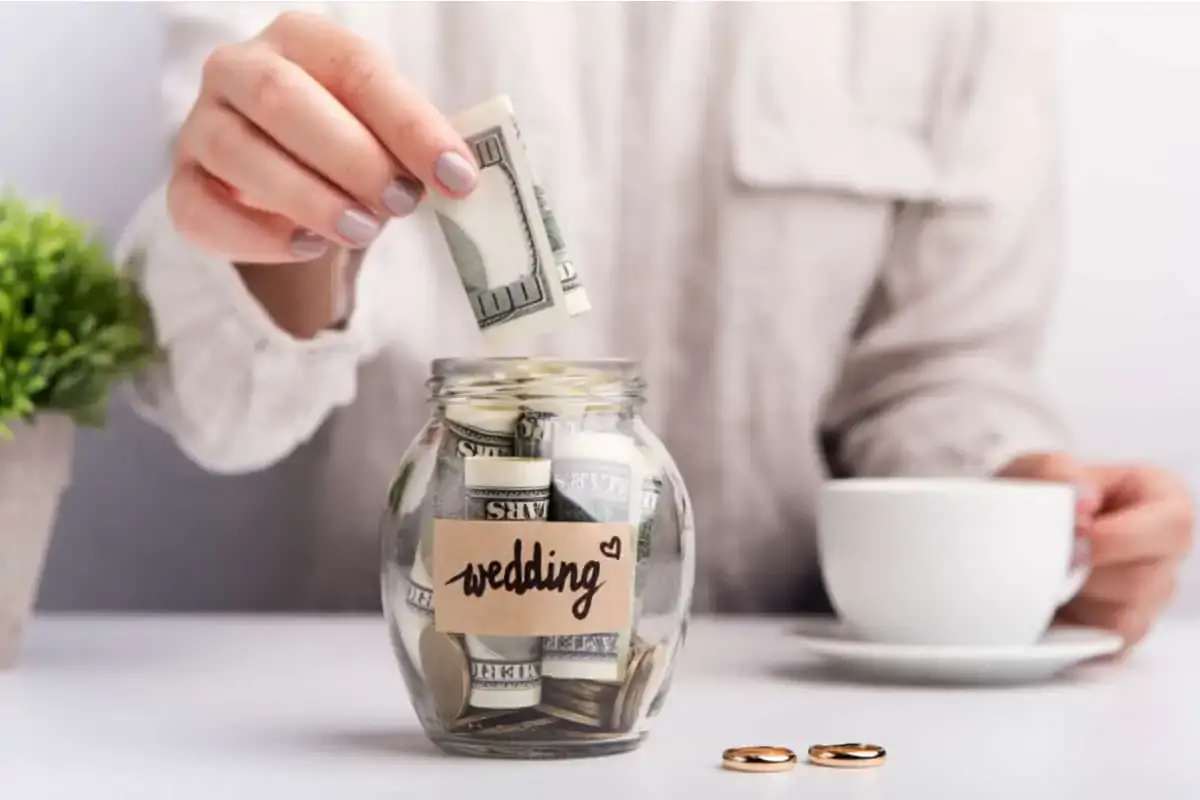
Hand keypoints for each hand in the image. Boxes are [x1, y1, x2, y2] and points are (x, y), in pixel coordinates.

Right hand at [168, 11, 476, 263]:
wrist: (293, 187)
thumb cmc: (349, 147)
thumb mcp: (387, 136)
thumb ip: (415, 147)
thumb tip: (459, 179)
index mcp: (302, 40)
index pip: (357, 69)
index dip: (410, 125)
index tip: (456, 176)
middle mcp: (239, 68)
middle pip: (284, 100)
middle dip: (352, 157)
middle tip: (401, 203)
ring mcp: (201, 124)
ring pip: (238, 152)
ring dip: (308, 197)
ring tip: (362, 230)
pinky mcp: (182, 182)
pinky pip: (201, 209)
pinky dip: (258, 236)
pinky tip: (309, 247)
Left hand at [999, 453, 1193, 648]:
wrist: (1010, 533)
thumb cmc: (1038, 495)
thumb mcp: (1037, 469)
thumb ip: (1057, 471)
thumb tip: (1081, 504)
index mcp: (1164, 503)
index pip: (1171, 525)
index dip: (1118, 536)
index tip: (1074, 534)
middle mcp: (1166, 555)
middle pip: (1143, 580)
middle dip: (1086, 571)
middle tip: (1051, 557)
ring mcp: (1150, 600)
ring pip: (1123, 618)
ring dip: (1075, 599)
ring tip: (1048, 574)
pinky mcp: (1122, 635)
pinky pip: (1103, 644)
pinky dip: (1070, 626)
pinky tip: (1050, 603)